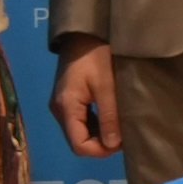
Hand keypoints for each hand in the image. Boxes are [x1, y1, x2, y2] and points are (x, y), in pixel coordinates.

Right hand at [51, 35, 123, 156]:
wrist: (83, 33)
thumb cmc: (96, 57)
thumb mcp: (107, 86)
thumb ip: (109, 117)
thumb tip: (112, 145)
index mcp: (66, 108)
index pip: (79, 145)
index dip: (101, 150)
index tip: (122, 141)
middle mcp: (59, 110)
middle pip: (77, 140)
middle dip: (101, 144)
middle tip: (124, 134)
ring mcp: (61, 104)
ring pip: (79, 132)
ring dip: (99, 135)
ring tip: (119, 125)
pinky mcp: (67, 99)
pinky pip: (79, 121)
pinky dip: (95, 125)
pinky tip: (109, 117)